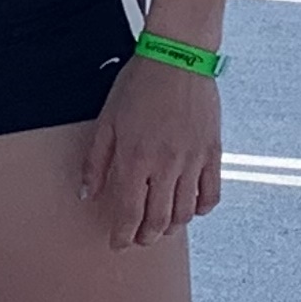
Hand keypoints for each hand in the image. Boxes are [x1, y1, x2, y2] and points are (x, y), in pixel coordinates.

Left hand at [81, 54, 224, 250]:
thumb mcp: (107, 119)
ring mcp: (192, 161)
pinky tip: (190, 209)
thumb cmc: (138, 84)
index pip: (128, 211)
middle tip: (138, 240)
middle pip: (157, 220)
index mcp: (135, 157)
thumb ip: (96, 160)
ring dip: (171, 227)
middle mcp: (165, 165)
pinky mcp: (213, 153)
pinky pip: (211, 194)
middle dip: (145, 237)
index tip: (117, 243)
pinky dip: (201, 209)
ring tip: (161, 228)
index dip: (122, 234)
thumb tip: (87, 193)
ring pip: (184, 212)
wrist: (178, 57)